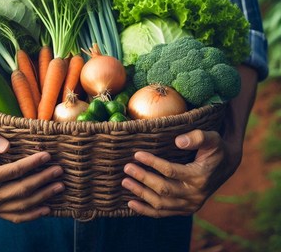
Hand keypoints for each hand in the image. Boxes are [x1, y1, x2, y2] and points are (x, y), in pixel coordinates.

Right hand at [0, 126, 64, 222]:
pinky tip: (47, 208)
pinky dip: (32, 214)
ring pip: (22, 206)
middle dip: (44, 180)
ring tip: (60, 187)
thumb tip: (6, 146)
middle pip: (22, 190)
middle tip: (60, 171)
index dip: (33, 164)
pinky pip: (15, 216)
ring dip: (43, 197)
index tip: (48, 155)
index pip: (15, 171)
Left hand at [121, 129, 241, 217]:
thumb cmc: (215, 148)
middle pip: (163, 189)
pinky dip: (146, 210)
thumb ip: (197, 137)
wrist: (226, 165)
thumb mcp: (212, 138)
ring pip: (161, 204)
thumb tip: (178, 141)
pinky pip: (163, 213)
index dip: (153, 163)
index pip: (171, 171)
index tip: (137, 154)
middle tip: (126, 168)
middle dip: (143, 178)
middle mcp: (195, 194)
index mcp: (200, 176)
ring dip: (141, 194)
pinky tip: (131, 203)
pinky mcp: (185, 209)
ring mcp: (190, 205)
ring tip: (125, 182)